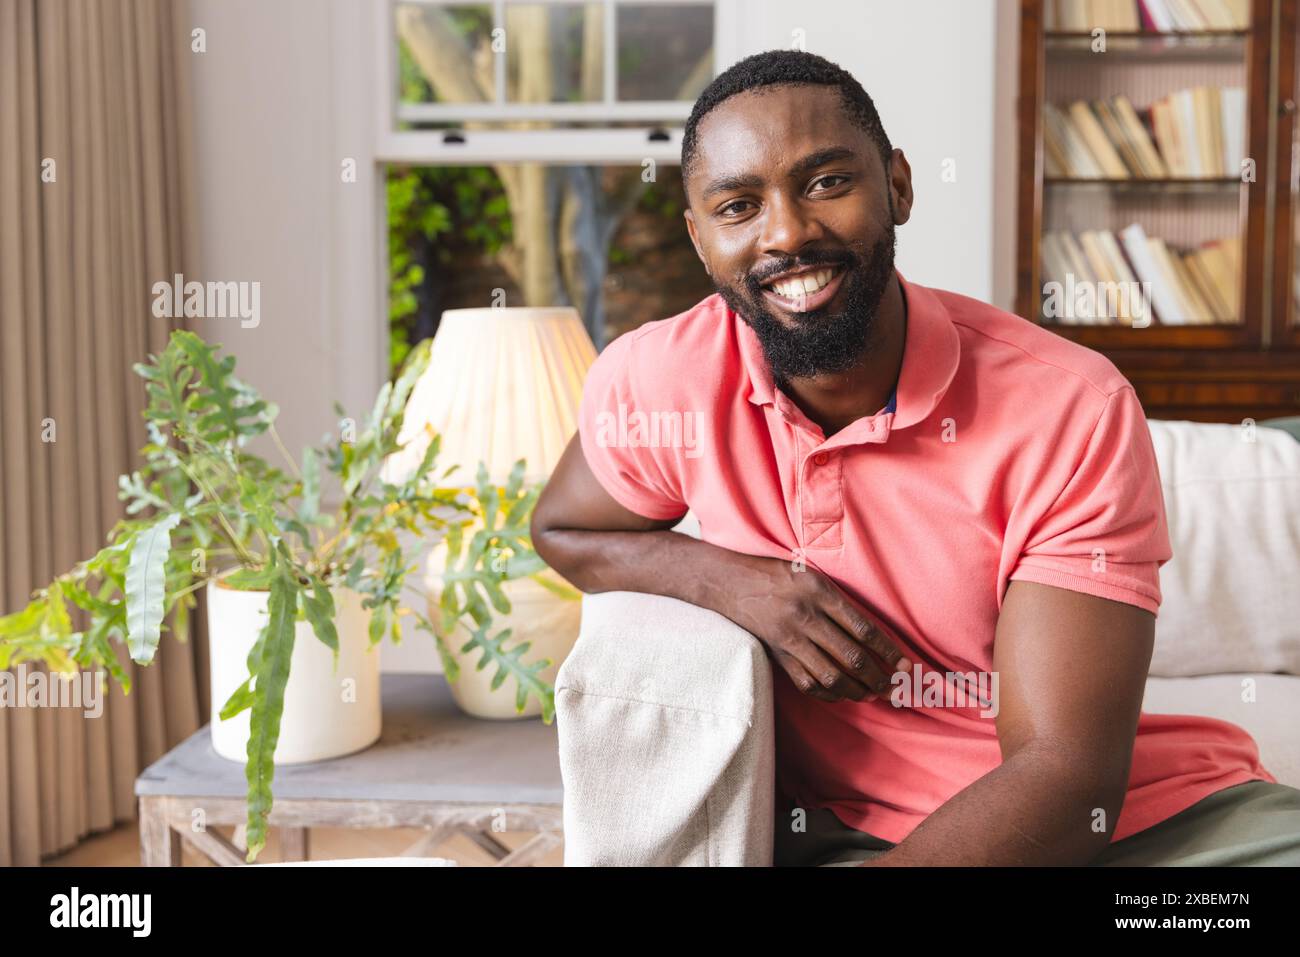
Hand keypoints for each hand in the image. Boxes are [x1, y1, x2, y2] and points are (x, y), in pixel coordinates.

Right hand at [726, 554, 911, 702]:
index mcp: (819, 592)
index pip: (863, 628)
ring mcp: (790, 639)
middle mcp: (805, 617)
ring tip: (873, 694)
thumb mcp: (810, 574)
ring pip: (831, 675)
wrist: (729, 582)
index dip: (888, 650)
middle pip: (851, 656)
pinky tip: (842, 694)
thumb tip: (871, 633)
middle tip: (896, 688)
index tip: (904, 664)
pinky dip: (829, 693)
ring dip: (857, 690)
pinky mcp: (778, 655)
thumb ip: (838, 599)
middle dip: (879, 677)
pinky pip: (807, 683)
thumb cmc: (776, 574)